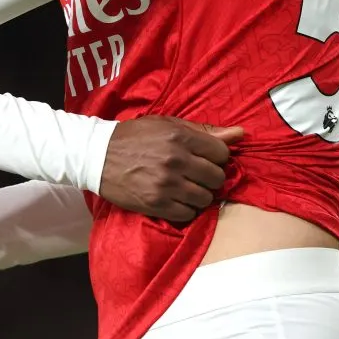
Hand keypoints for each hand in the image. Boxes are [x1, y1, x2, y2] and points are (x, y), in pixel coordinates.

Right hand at [99, 117, 243, 221]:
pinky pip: (188, 214)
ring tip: (184, 188)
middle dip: (209, 177)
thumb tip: (240, 134)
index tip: (204, 159)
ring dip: (198, 195)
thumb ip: (205, 131)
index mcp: (181, 138)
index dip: (216, 158)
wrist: (98, 156)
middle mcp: (176, 161)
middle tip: (194, 174)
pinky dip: (185, 209)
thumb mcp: (168, 125)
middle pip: (216, 178)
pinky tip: (175, 199)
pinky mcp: (156, 204)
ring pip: (205, 199)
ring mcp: (167, 185)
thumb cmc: (135, 137)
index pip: (222, 154)